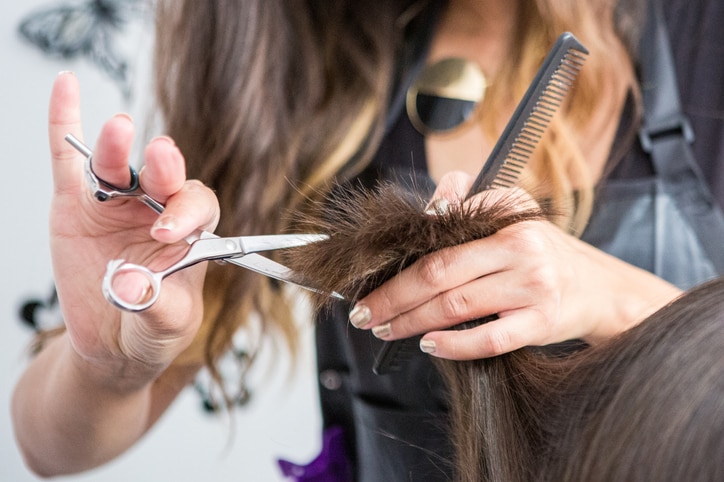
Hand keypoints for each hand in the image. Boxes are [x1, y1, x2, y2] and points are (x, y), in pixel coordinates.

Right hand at [48, 72, 218, 386]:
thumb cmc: (151, 327)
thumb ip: (152, 305)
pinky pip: (69, 159)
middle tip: (160, 160)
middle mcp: (157, 208)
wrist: (113, 343)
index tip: (168, 231)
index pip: (199, 206)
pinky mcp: (77, 204)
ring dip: (117, 146)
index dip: (188, 211)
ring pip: (117, 166)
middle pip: (164, 176)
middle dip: (165, 166)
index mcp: (190, 232)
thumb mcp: (165, 325)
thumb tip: (127, 286)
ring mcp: (116, 203)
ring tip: (119, 130)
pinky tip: (66, 87)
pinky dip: (65, 123)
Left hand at [348, 172, 681, 359]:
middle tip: (363, 312)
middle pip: (440, 273)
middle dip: (393, 295)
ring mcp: (532, 289)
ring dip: (412, 320)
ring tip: (385, 328)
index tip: (370, 273)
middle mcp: (521, 251)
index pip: (442, 238)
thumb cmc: (546, 251)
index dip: (400, 257)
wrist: (601, 288)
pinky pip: (490, 339)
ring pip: (457, 306)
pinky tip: (429, 344)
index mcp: (507, 221)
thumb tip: (431, 204)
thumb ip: (471, 202)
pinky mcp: (541, 323)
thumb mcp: (514, 214)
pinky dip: (455, 344)